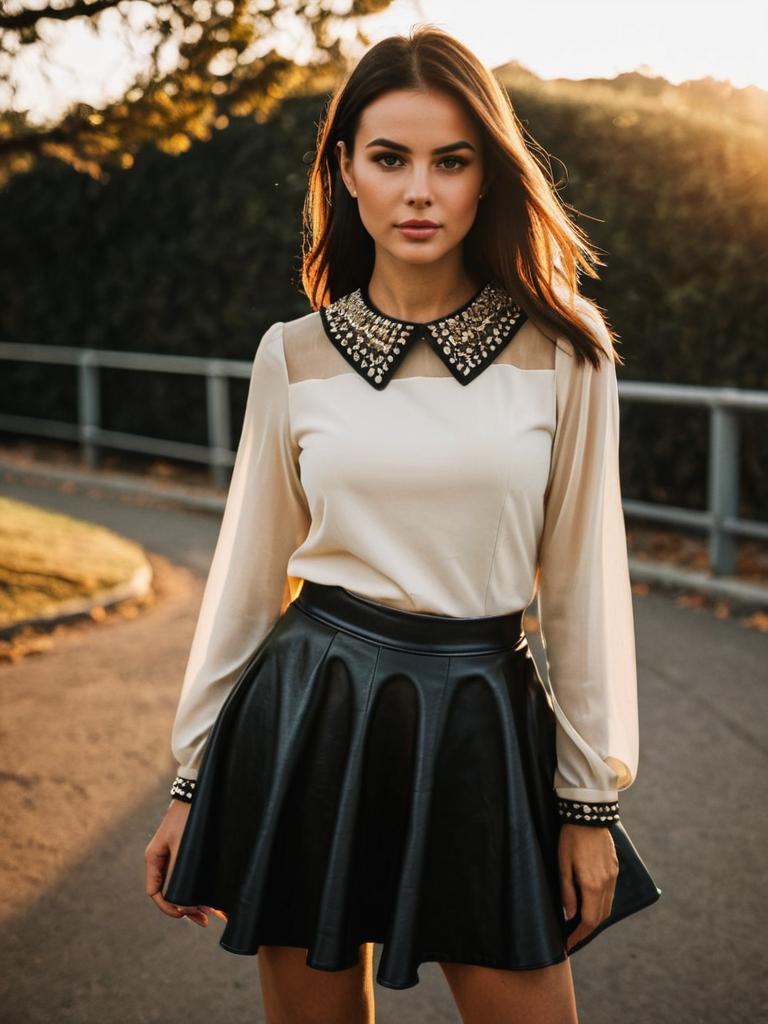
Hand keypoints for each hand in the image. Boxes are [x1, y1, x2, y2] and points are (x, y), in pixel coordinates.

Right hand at [144, 799, 210, 926]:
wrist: (197, 791)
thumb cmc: (190, 817)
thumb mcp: (184, 846)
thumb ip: (178, 872)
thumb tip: (180, 901)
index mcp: (153, 858)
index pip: (155, 892)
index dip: (169, 908)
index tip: (185, 915)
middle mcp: (161, 859)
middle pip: (168, 891)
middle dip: (185, 907)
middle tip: (204, 919)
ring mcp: (173, 856)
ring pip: (180, 885)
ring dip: (193, 899)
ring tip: (211, 913)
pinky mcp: (186, 852)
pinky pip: (188, 875)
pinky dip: (197, 887)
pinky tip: (211, 897)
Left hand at [558, 824, 617, 952]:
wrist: (589, 815)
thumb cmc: (571, 838)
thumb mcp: (563, 864)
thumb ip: (567, 892)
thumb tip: (569, 916)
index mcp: (592, 884)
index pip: (588, 920)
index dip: (579, 935)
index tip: (568, 944)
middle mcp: (607, 884)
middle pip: (600, 917)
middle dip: (586, 931)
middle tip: (572, 937)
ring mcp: (613, 877)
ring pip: (607, 907)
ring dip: (595, 919)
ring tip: (580, 924)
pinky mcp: (615, 869)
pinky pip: (611, 895)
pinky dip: (601, 905)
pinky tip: (590, 905)